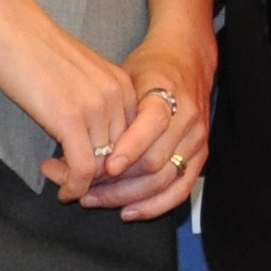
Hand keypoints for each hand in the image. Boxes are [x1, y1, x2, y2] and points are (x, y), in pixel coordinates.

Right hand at [0, 0, 140, 202]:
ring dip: (79, 182)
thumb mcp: (78, 77)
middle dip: (96, 177)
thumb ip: (91, 103)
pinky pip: (83, 169)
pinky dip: (73, 186)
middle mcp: (117, 95)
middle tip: (66, 178)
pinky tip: (59, 187)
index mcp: (122, 84)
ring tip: (54, 175)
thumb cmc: (33, 49)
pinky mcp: (70, 118)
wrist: (9, 24)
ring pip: (102, 167)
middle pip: (120, 157)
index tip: (85, 169)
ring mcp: (96, 106)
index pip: (131, 141)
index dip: (110, 164)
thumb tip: (89, 141)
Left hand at [82, 0, 219, 222]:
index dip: (128, 149)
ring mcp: (197, 140)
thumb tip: (71, 140)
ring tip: (93, 199)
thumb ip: (109, 110)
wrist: (188, 58)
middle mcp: (188, 120)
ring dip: (127, 196)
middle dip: (116, 181)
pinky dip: (155, 205)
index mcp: (169, 94)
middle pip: (154, 163)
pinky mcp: (200, 156)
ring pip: (163, 181)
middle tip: (82, 188)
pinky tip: (128, 212)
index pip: (152, 126)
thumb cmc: (150, 67)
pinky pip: (180, 190)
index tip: (105, 165)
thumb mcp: (127, 76)